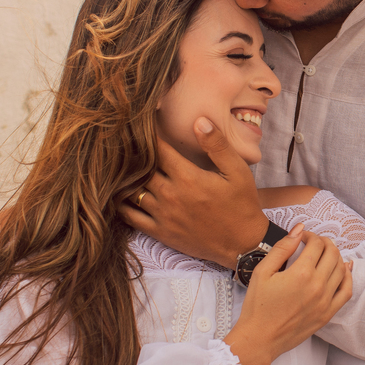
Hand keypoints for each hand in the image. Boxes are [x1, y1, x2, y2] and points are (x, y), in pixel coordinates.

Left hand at [119, 121, 268, 267]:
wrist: (242, 244)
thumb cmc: (242, 205)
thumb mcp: (237, 171)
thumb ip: (217, 145)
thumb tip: (199, 120)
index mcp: (188, 177)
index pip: (157, 149)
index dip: (148, 135)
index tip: (141, 126)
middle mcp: (171, 195)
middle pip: (140, 169)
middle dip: (134, 155)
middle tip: (126, 144)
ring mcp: (163, 215)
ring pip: (132, 191)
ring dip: (126, 178)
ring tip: (123, 166)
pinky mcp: (160, 232)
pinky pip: (131, 217)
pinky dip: (122, 204)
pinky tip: (121, 195)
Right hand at [224, 225, 352, 364]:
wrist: (260, 338)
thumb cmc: (257, 306)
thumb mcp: (263, 272)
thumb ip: (282, 248)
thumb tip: (298, 229)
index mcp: (301, 274)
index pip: (316, 245)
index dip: (310, 236)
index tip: (302, 238)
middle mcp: (317, 286)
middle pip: (332, 253)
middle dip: (324, 243)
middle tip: (314, 243)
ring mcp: (325, 301)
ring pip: (342, 270)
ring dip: (336, 256)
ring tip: (325, 254)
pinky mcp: (328, 314)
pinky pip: (346, 291)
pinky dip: (348, 277)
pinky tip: (343, 270)